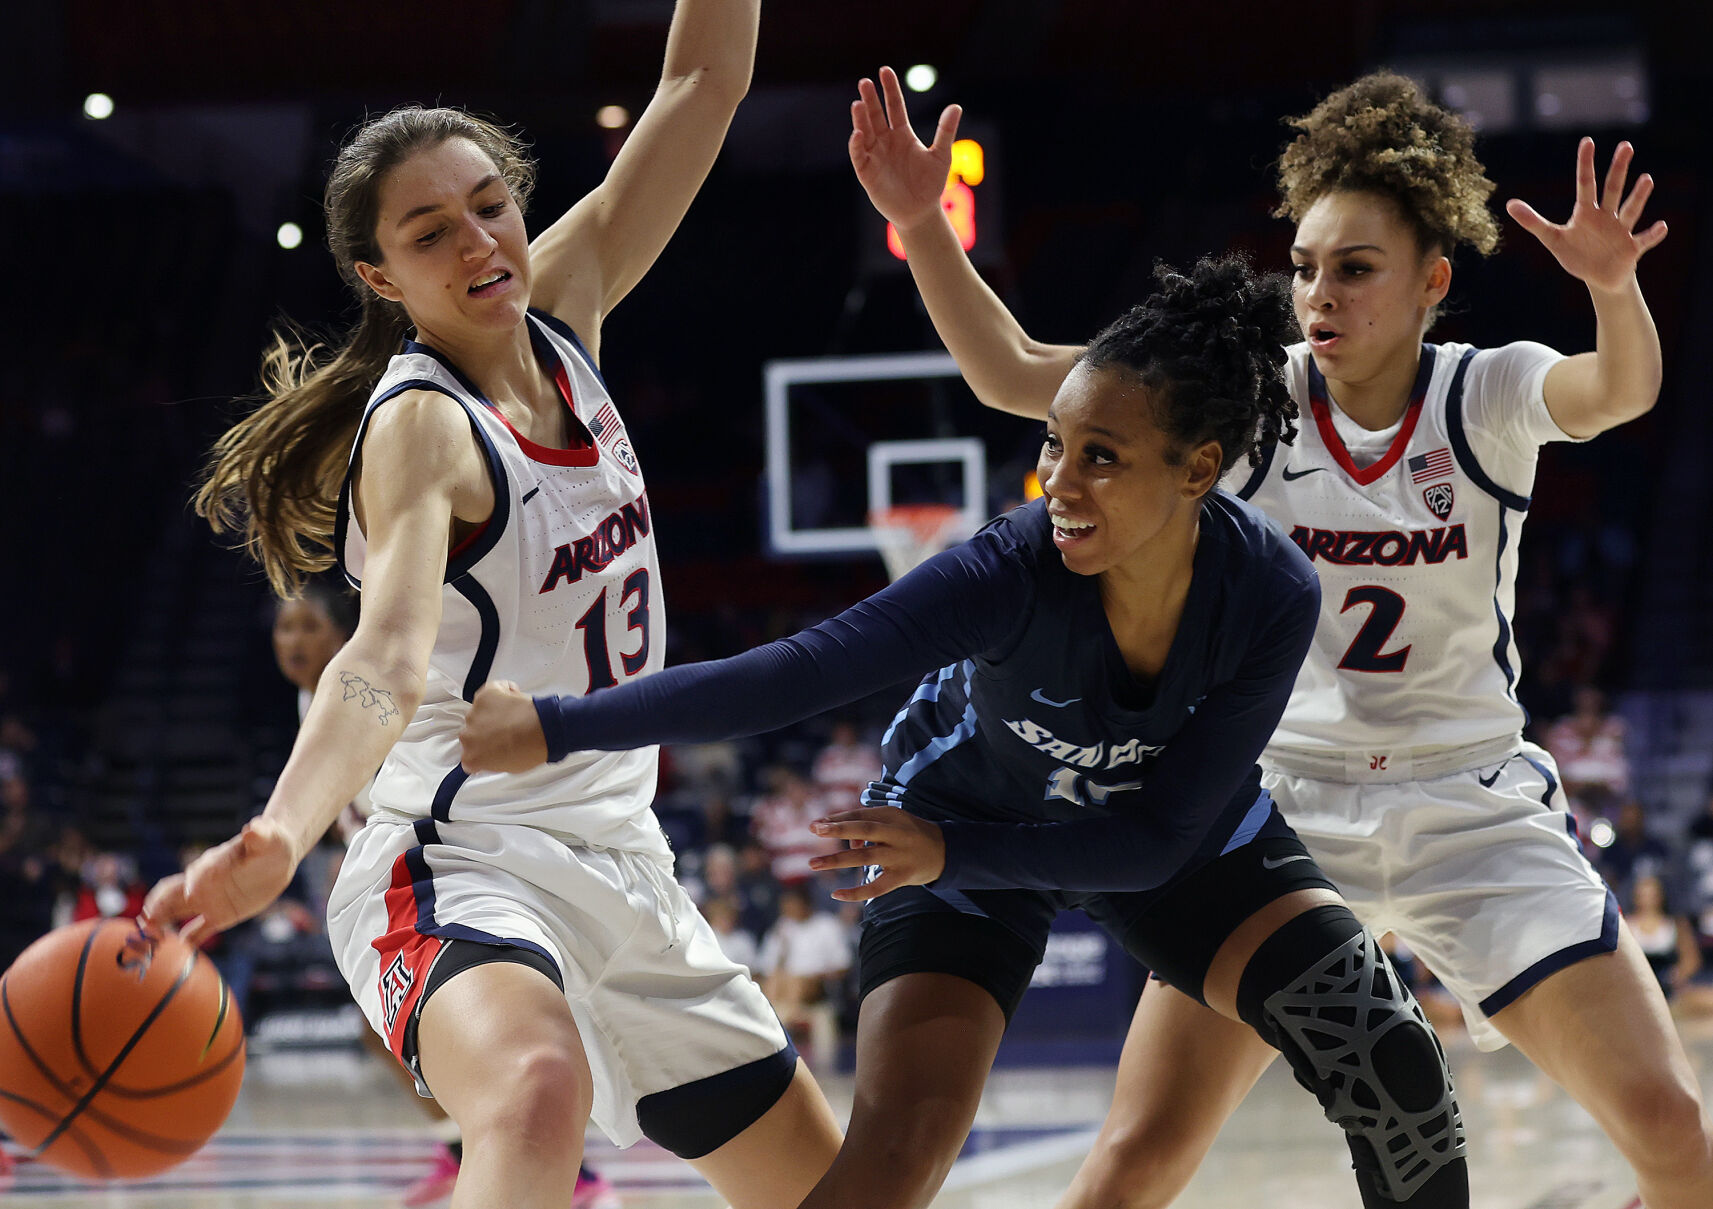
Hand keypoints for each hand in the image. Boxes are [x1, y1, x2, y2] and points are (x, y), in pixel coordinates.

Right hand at [143, 817, 298, 944]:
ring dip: (161, 925)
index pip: (195, 875)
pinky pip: (198, 931)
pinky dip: (187, 942)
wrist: (278, 856)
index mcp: (212, 865)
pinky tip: (176, 955)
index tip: (191, 896)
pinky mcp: (219, 916)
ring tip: (147, 941)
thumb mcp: (268, 838)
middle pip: (172, 895)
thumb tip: (253, 828)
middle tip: (145, 924)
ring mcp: (208, 900)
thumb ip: (258, 835)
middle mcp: (203, 883)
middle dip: (157, 908)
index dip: (191, 885)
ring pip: (176, 913)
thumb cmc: (271, 842)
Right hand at [459, 680, 548, 772]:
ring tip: (513, 714)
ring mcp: (474, 714)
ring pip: (479, 711)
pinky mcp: (484, 696)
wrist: (541, 731)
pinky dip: (501, 690)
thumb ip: (495, 760)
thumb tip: (498, 753)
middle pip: (472, 731)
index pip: (469, 755)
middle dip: (486, 730)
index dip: (482, 749)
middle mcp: (468, 736)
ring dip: (492, 711)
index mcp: (472, 758)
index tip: (491, 747)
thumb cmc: (530, 749)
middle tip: (505, 730)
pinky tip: (513, 695)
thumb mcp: (509, 766)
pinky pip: (490, 689)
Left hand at [808, 807, 945, 901]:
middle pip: (865, 829)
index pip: (860, 815)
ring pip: (866, 858)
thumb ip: (869, 830)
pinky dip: (856, 892)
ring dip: (837, 860)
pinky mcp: (903, 876)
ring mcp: (900, 856)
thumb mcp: (893, 823)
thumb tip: (848, 846)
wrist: (945, 851)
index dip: (837, 819)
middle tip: (815, 829)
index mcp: (893, 815)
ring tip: (813, 863)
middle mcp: (897, 833)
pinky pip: (877, 887)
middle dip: (839, 829)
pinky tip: (837, 894)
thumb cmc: (910, 834)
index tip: (814, 824)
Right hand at [849, 65, 961, 232]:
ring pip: (865, 132)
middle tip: (865, 82)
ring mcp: (875, 155)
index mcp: (903, 134)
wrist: (920, 212)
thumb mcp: (941, 155)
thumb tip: (956, 106)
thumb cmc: (931, 184)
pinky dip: (857, 144)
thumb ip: (945, 131)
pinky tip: (859, 133)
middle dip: (870, 99)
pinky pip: (859, 155)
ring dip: (861, 119)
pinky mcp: (867, 172)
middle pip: (876, 115)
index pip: (894, 106)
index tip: (885, 71)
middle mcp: (886, 141)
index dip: (890, 89)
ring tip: (858, 103)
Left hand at [1506, 138, 1667, 294]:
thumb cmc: (1577, 255)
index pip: (1585, 183)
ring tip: (1646, 179)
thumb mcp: (1552, 239)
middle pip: (1612, 189)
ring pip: (1630, 210)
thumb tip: (1509, 204)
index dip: (1585, 164)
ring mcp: (1621, 231)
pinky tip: (1662, 226)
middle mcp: (1606, 216)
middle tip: (1625, 146)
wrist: (1599, 278)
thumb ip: (1533, 222)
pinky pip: (1644, 240)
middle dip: (1618, 169)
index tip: (1587, 141)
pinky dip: (1653, 234)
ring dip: (1638, 196)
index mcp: (1586, 213)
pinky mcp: (1632, 249)